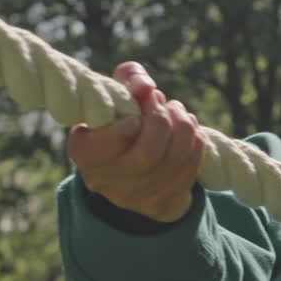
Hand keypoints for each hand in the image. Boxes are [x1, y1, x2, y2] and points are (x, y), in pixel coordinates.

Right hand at [67, 62, 203, 221]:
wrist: (129, 164)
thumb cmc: (118, 119)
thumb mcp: (114, 96)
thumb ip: (126, 80)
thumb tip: (146, 85)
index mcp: (86, 153)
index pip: (112, 140)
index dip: (135, 117)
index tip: (142, 98)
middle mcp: (108, 181)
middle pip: (148, 154)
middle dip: (161, 119)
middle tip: (161, 100)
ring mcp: (138, 196)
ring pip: (174, 159)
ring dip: (182, 126)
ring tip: (175, 109)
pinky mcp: (165, 200)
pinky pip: (191, 165)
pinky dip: (194, 140)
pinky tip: (185, 127)